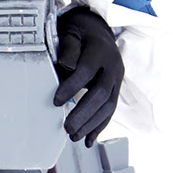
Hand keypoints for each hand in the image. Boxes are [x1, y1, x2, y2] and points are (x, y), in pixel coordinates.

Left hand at [53, 5, 123, 144]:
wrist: (98, 32)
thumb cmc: (79, 34)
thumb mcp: (70, 33)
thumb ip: (68, 49)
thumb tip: (66, 66)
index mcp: (99, 50)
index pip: (87, 70)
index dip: (73, 86)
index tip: (56, 102)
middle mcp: (113, 66)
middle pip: (101, 93)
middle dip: (84, 113)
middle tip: (67, 127)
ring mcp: (117, 79)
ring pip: (108, 105)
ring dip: (91, 124)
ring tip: (74, 136)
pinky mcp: (116, 90)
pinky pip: (110, 110)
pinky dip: (99, 127)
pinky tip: (88, 139)